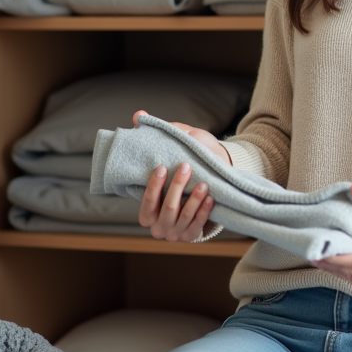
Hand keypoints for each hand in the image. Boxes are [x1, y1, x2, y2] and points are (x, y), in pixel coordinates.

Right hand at [132, 110, 225, 240]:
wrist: (213, 183)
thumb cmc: (189, 164)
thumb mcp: (174, 148)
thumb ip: (158, 134)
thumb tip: (139, 115)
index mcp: (148, 210)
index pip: (146, 203)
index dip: (153, 186)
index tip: (162, 167)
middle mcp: (159, 225)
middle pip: (166, 209)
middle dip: (177, 188)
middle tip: (186, 167)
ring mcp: (176, 233)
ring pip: (183, 217)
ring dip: (193, 200)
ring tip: (203, 184)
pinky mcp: (192, 235)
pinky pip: (198, 226)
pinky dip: (204, 212)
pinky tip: (210, 198)